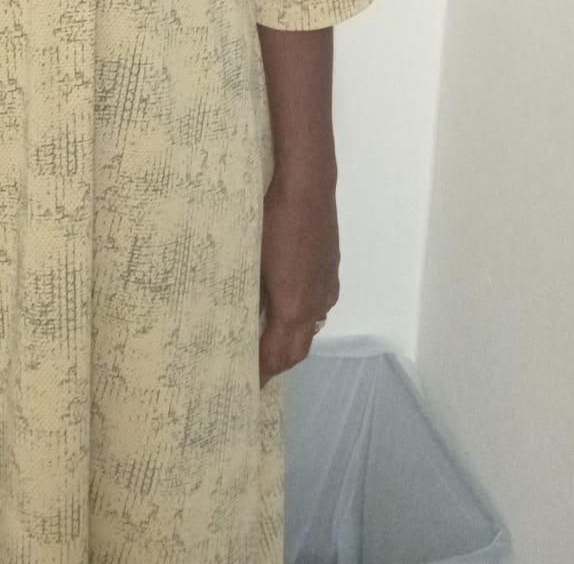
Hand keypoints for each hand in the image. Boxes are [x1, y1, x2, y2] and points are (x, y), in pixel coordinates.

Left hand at [258, 175, 338, 386]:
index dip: (264, 373)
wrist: (307, 186)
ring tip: (268, 342)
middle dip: (278, 363)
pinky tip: (287, 306)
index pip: (279, 355)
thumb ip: (251, 294)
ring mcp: (327, 286)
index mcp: (295, 307)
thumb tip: (242, 314)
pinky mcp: (331, 269)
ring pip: (310, 326)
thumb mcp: (252, 260)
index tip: (248, 386)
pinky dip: (301, 317)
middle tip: (257, 371)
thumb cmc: (273, 222)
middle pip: (298, 348)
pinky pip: (317, 305)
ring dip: (290, 340)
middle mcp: (316, 304)